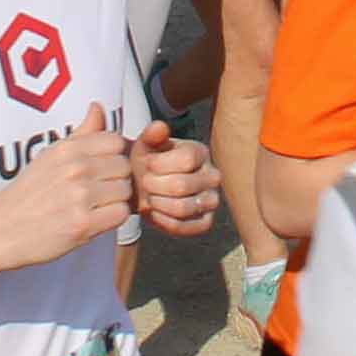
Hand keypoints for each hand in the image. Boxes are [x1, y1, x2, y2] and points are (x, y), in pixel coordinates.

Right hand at [0, 107, 142, 265]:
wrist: (1, 230)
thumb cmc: (27, 195)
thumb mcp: (50, 156)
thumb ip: (81, 134)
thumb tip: (98, 107)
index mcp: (67, 149)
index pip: (115, 141)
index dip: (113, 156)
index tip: (102, 168)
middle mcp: (75, 168)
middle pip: (124, 166)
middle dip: (116, 179)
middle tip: (98, 191)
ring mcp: (80, 196)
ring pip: (126, 191)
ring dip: (115, 200)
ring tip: (94, 207)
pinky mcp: (83, 224)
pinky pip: (121, 214)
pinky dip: (112, 219)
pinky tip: (94, 220)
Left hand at [131, 119, 220, 237]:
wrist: (143, 185)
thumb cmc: (148, 162)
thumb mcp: (146, 144)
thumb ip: (151, 135)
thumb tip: (159, 128)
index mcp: (200, 152)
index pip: (187, 159)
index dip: (161, 164)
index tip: (147, 164)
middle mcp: (212, 176)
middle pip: (182, 186)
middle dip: (154, 186)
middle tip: (144, 183)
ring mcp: (211, 200)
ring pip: (183, 208)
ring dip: (158, 204)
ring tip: (148, 197)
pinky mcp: (205, 222)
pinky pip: (185, 227)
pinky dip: (163, 222)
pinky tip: (153, 212)